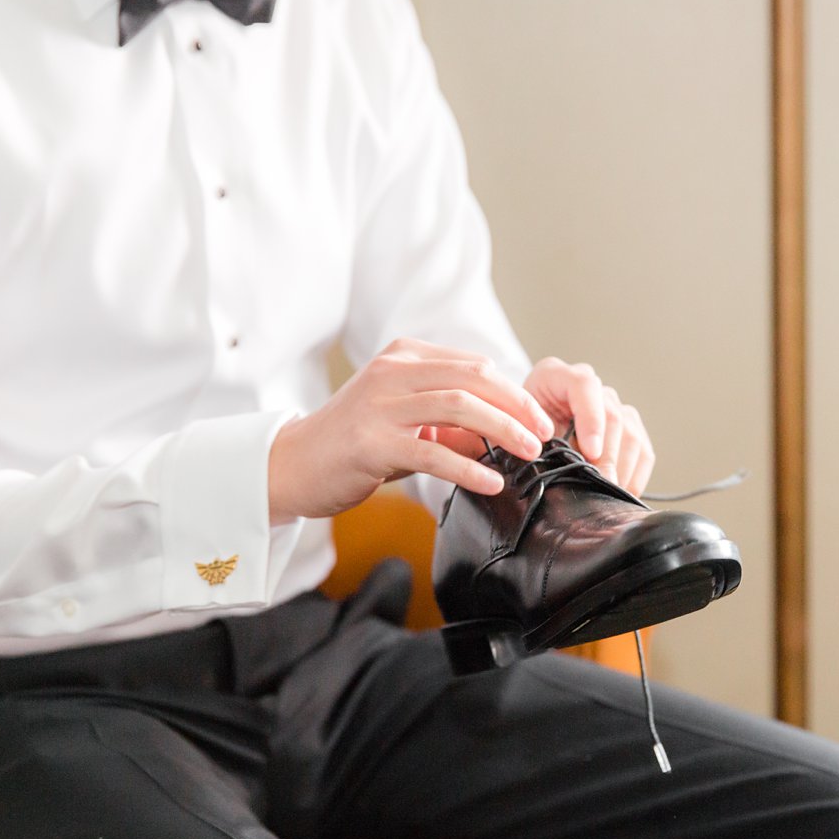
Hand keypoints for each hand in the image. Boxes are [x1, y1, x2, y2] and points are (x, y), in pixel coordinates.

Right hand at [268, 338, 554, 521]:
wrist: (294, 465)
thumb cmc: (353, 443)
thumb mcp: (402, 416)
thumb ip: (446, 417)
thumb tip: (502, 431)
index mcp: (403, 357)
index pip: (473, 365)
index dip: (513, 391)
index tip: (539, 419)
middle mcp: (391, 372)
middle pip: (473, 378)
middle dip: (517, 407)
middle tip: (544, 436)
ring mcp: (379, 405)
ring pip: (458, 406)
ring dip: (502, 431)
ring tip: (529, 454)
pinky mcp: (371, 443)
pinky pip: (433, 452)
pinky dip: (469, 467)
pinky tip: (492, 482)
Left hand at [523, 357, 654, 495]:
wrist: (524, 429)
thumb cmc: (515, 429)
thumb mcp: (512, 428)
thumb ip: (526, 437)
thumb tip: (546, 462)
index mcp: (554, 375)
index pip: (584, 385)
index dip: (590, 419)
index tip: (590, 451)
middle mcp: (588, 385)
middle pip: (611, 415)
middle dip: (608, 455)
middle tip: (602, 484)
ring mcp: (610, 404)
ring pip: (630, 432)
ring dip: (623, 467)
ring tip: (611, 492)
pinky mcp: (626, 426)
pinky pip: (642, 448)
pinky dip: (636, 473)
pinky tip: (624, 492)